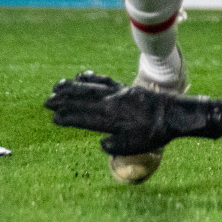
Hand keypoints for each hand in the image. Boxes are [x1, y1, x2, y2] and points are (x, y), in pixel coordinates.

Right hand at [43, 71, 221, 155]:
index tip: (53, 117)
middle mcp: (112, 103)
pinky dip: (91, 78)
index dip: (68, 118)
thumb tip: (101, 142)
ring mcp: (118, 93)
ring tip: (57, 85)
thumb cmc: (155, 134)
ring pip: (90, 88)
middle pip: (82, 100)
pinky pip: (104, 81)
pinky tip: (82, 75)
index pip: (83, 118)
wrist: (175, 113)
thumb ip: (115, 146)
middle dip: (64, 101)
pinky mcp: (125, 87)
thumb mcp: (135, 146)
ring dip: (73, 87)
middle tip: (46, 100)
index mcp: (112, 119)